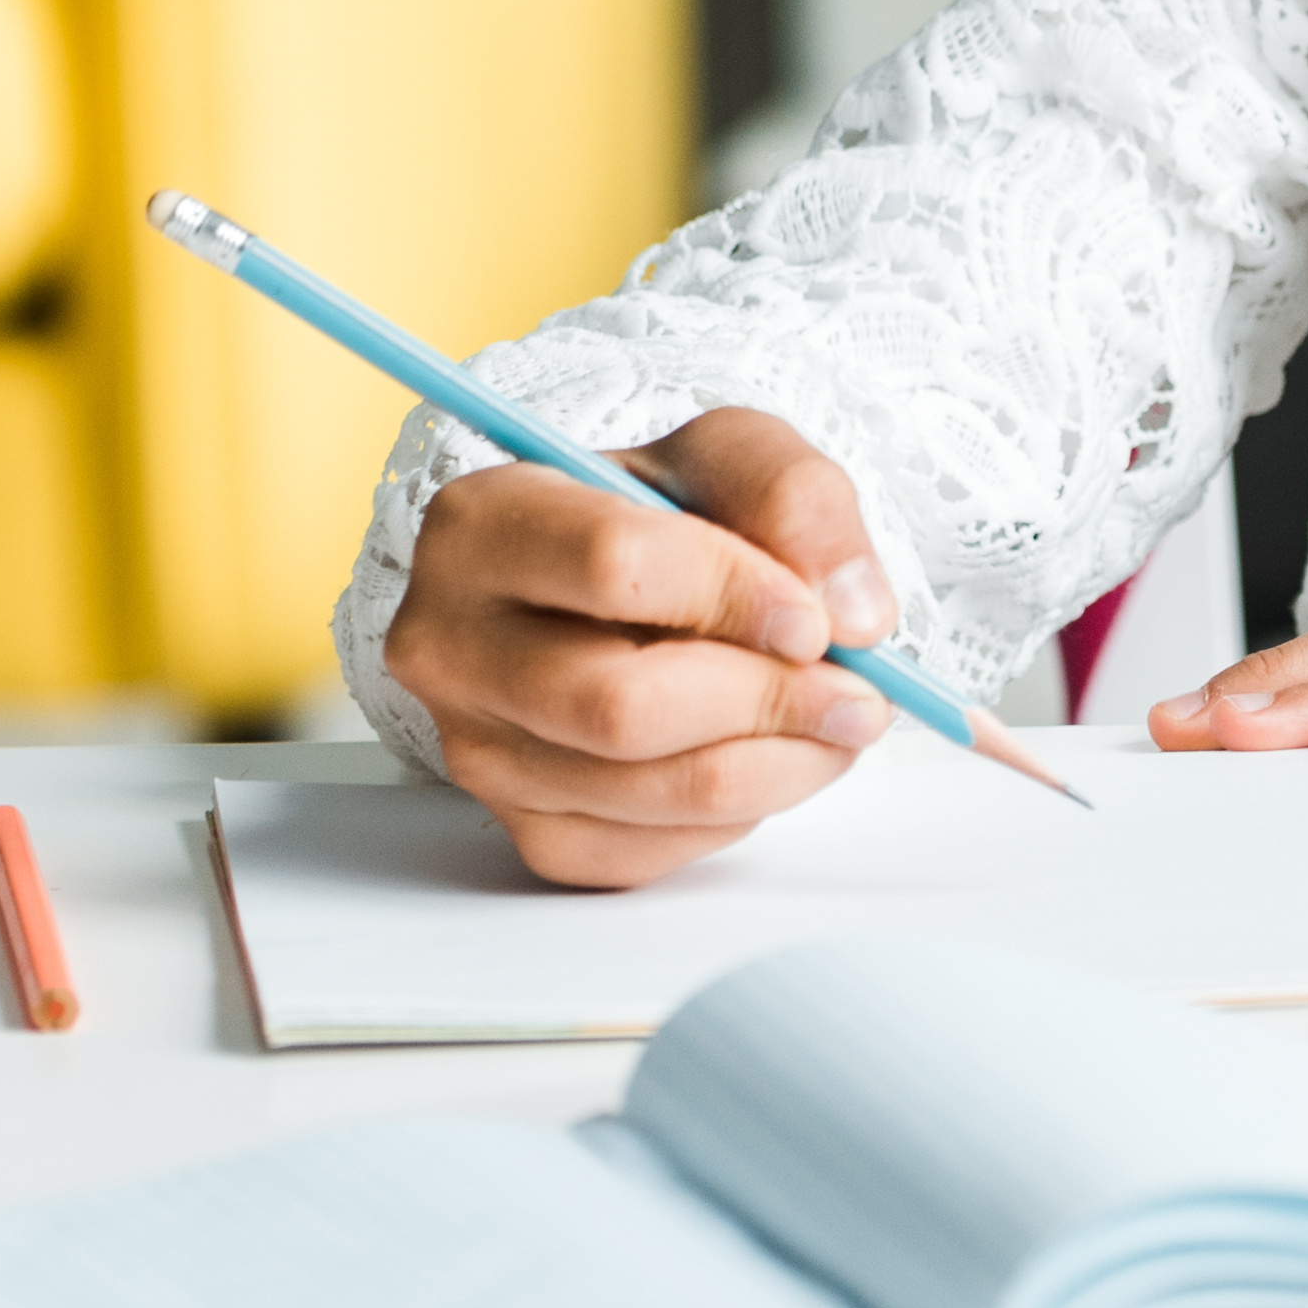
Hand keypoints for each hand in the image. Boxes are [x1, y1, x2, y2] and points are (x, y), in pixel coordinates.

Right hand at [389, 408, 905, 890]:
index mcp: (480, 522)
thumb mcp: (726, 455)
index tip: (815, 617)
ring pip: (647, 789)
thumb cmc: (660, 516)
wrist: (614, 589)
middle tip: (858, 694)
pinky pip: (646, 851)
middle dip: (768, 703)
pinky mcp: (522, 828)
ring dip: (777, 765)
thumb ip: (795, 497)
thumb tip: (853, 614)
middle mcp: (449, 643)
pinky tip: (759, 757)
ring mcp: (474, 747)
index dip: (737, 596)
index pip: (616, 566)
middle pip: (623, 705)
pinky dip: (732, 816)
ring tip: (837, 723)